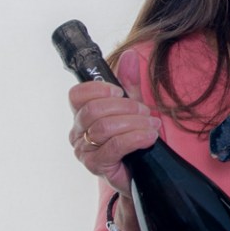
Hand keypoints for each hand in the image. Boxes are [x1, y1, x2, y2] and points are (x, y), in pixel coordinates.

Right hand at [68, 49, 161, 193]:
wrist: (144, 175)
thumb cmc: (136, 142)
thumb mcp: (135, 109)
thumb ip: (130, 83)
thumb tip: (130, 55)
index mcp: (83, 115)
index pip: (77, 95)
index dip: (97, 89)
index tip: (119, 90)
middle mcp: (78, 133)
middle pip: (93, 110)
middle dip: (125, 107)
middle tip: (146, 113)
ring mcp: (85, 151)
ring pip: (105, 127)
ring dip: (134, 123)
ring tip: (152, 126)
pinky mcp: (97, 166)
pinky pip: (114, 146)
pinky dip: (135, 137)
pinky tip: (149, 137)